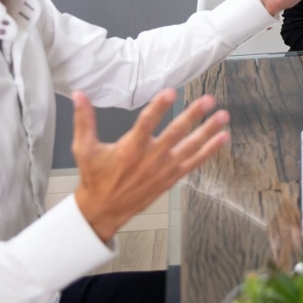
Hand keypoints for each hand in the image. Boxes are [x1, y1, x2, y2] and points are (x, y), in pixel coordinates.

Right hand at [73, 89, 229, 242]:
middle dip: (193, 116)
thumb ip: (84, 120)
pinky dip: (209, 151)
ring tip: (223, 116)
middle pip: (175, 133)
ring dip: (208, 131)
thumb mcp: (84, 148)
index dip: (159, 107)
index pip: (146, 124)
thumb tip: (79, 94)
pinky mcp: (171, 178)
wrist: (103, 209)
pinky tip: (223, 138)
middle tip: (207, 100)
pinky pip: (194, 162)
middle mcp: (150, 159)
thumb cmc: (95, 177)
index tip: (171, 92)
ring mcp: (163, 169)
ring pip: (190, 147)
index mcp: (129, 149)